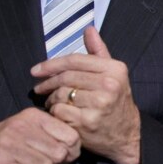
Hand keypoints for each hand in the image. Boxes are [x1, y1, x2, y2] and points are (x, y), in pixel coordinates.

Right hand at [0, 108, 80, 163]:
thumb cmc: (2, 144)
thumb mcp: (26, 129)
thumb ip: (51, 133)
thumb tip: (76, 149)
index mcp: (31, 116)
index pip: (71, 135)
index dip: (72, 150)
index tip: (64, 156)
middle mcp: (20, 127)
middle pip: (60, 153)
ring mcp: (8, 146)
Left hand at [32, 27, 140, 163]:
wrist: (126, 134)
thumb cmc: (116, 101)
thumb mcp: (114, 74)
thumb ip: (99, 52)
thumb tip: (89, 29)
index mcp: (114, 69)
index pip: (75, 60)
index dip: (52, 64)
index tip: (36, 70)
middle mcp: (109, 85)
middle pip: (65, 77)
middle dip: (48, 82)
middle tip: (39, 88)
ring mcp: (99, 104)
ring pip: (60, 95)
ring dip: (51, 99)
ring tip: (52, 102)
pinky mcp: (87, 122)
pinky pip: (59, 112)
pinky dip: (55, 113)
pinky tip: (59, 114)